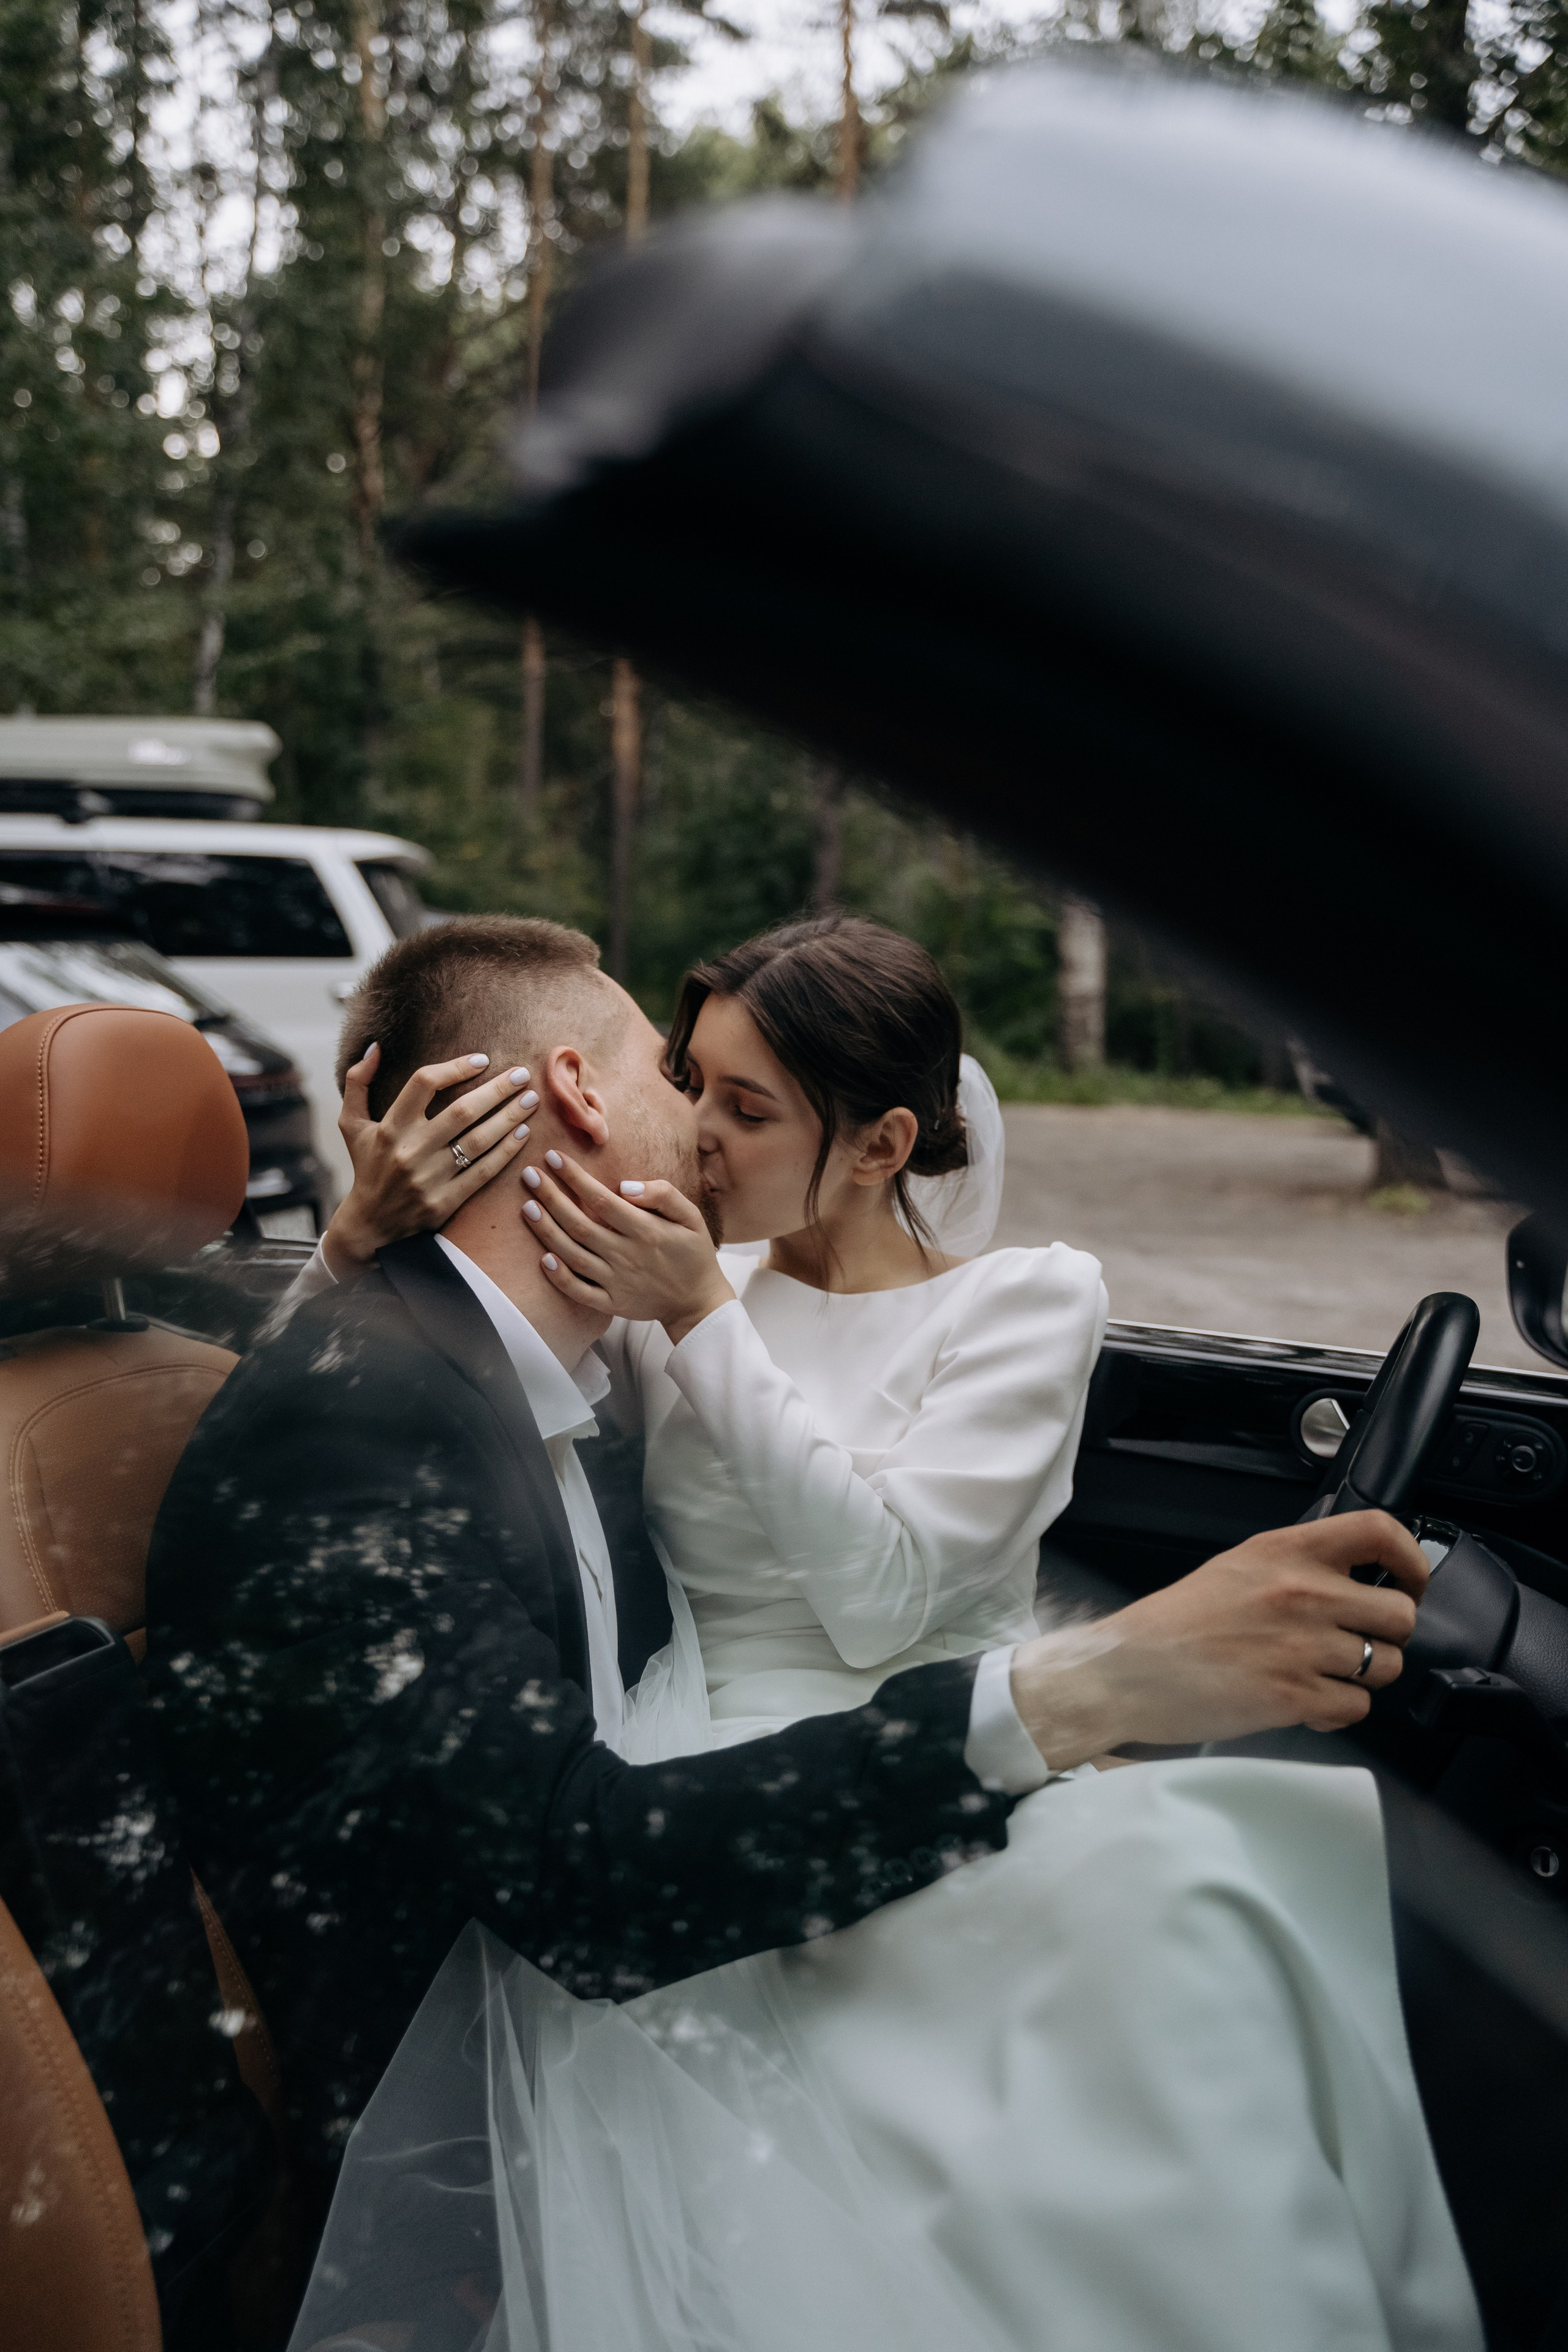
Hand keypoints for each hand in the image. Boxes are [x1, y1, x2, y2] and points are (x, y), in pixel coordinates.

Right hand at [320, 1044, 537, 1279]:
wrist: (371, 1225)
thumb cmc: (367, 1166)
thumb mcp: (351, 1124)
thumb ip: (357, 1083)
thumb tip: (375, 1047)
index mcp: (389, 1127)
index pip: (424, 1084)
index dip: (455, 1068)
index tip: (482, 1060)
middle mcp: (409, 1151)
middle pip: (462, 1112)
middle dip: (497, 1091)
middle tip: (522, 1075)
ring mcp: (429, 1178)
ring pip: (478, 1141)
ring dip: (509, 1117)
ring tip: (531, 1099)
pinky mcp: (445, 1202)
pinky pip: (484, 1172)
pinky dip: (506, 1151)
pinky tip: (523, 1133)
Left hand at [521, 1154, 734, 1341]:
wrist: (698, 1302)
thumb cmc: (694, 1253)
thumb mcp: (691, 1217)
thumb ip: (663, 1195)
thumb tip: (625, 1185)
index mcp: (646, 1231)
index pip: (601, 1200)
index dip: (575, 1177)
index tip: (554, 1157)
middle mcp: (627, 1256)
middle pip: (579, 1224)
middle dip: (550, 1197)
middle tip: (529, 1175)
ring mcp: (616, 1282)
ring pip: (572, 1255)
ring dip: (547, 1231)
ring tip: (527, 1207)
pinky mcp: (611, 1303)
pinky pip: (578, 1291)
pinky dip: (559, 1277)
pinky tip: (542, 1258)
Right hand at [1010, 1510, 1427, 1770]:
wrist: (1129, 1670)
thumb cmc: (1176, 1623)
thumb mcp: (1238, 1568)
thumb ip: (1295, 1565)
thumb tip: (1353, 1579)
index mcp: (1285, 1551)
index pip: (1380, 1533)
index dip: (1412, 1560)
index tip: (1410, 1581)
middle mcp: (1301, 1593)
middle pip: (1399, 1614)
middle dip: (1387, 1636)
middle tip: (1359, 1642)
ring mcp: (1301, 1646)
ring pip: (1384, 1665)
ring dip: (1363, 1676)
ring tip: (1323, 1675)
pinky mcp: (1294, 1697)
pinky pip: (1356, 1708)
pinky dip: (1337, 1711)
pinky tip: (1305, 1702)